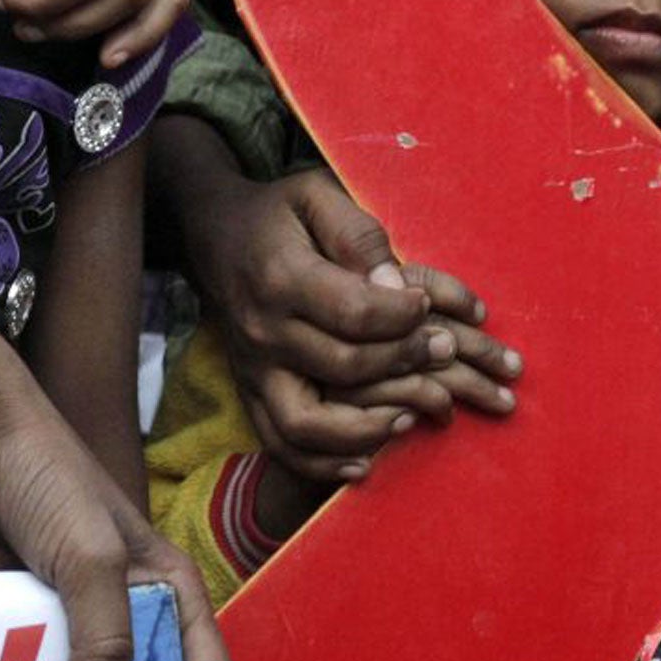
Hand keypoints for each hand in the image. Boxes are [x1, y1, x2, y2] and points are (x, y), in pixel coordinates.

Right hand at [189, 167, 518, 480]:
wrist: (214, 237)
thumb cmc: (277, 214)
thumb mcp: (316, 196)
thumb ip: (358, 236)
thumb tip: (396, 287)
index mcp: (281, 277)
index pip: (352, 311)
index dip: (402, 316)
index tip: (429, 307)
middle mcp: (263, 331)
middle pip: (343, 366)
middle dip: (405, 362)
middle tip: (447, 349)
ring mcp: (254, 369)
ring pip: (305, 423)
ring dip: (366, 430)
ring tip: (412, 417)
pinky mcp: (250, 391)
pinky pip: (280, 443)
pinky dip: (322, 464)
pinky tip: (367, 463)